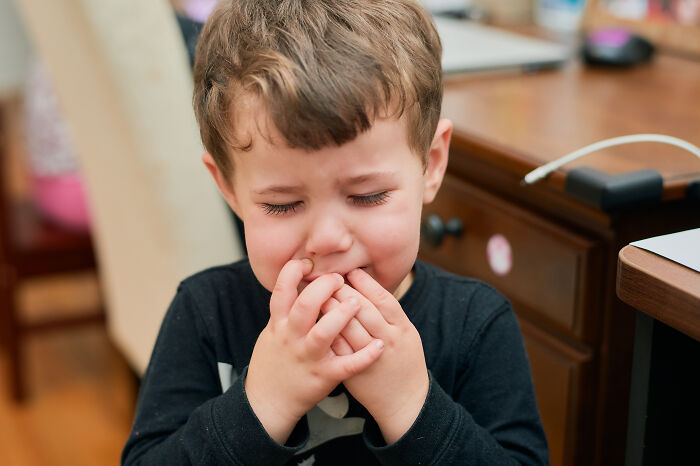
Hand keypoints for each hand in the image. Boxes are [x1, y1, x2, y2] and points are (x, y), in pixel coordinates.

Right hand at [245, 259, 384, 443]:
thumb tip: (299, 278)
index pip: (282, 290)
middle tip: (339, 280)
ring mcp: (307, 357)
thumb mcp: (272, 332)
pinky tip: (379, 346)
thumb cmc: (274, 362)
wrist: (267, 403)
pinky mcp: (323, 376)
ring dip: (342, 315)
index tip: (308, 263)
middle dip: (324, 287)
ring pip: (324, 332)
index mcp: (278, 323)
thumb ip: (285, 309)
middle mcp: (291, 337)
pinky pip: (346, 365)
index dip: (294, 272)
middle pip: (305, 305)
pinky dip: (365, 356)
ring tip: (358, 303)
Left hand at [333, 269, 428, 443]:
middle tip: (330, 278)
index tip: (352, 272)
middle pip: (363, 309)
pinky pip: (336, 348)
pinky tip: (315, 320)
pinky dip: (325, 332)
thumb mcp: (406, 333)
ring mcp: (369, 358)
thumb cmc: (404, 361)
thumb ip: (388, 312)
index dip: (366, 283)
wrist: (404, 402)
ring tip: (318, 293)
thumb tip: (366, 284)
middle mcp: (387, 341)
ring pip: (347, 327)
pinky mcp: (353, 372)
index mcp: (402, 329)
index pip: (383, 299)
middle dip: (343, 290)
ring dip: (330, 307)